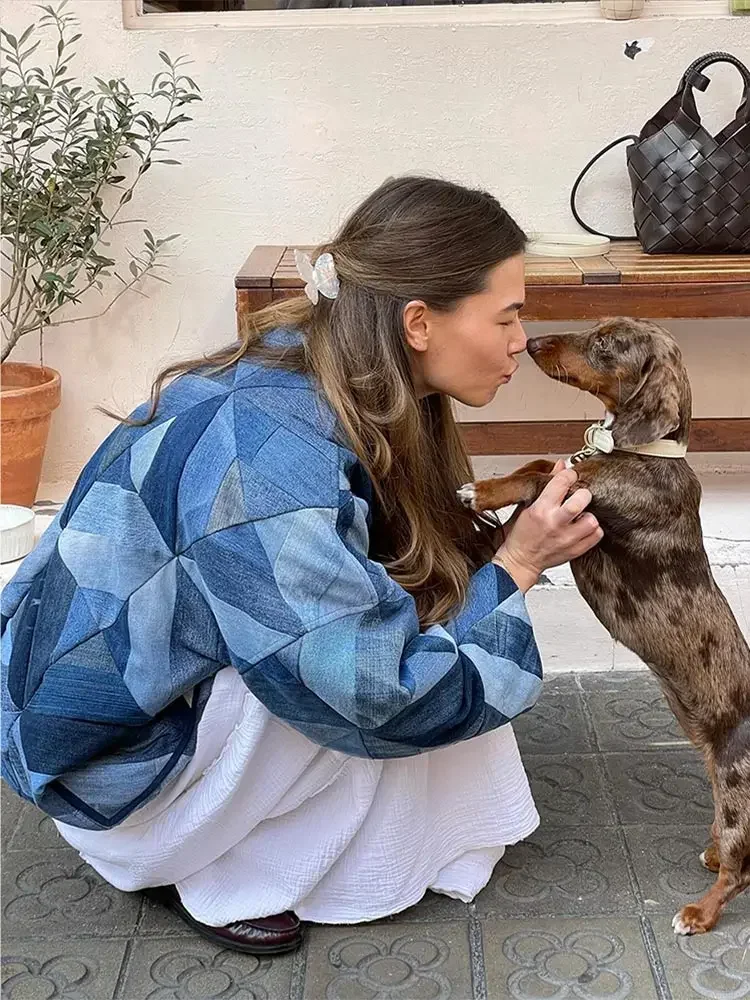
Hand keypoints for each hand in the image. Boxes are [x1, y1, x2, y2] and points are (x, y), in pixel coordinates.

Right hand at [493, 466, 601, 591]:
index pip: (562, 482)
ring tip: (581, 515)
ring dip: (589, 515)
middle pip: (581, 500)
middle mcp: (555, 523)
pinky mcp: (575, 550)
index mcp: (540, 509)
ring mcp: (567, 539)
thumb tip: (560, 466)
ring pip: (592, 520)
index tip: (571, 476)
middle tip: (579, 496)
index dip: (569, 475)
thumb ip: (546, 485)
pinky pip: (596, 536)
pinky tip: (583, 527)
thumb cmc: (521, 534)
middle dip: (582, 494)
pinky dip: (593, 530)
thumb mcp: (527, 505)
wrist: (520, 561)